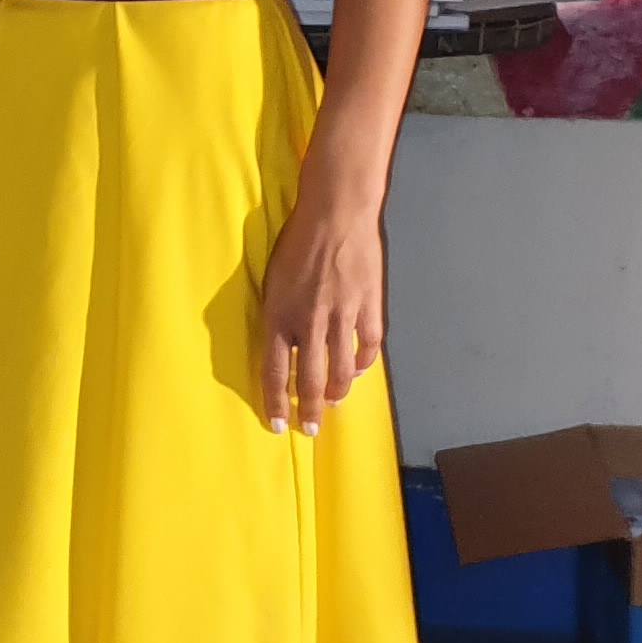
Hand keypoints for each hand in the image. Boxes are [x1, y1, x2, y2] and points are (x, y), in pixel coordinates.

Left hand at [258, 178, 383, 438]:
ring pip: (341, 370)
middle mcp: (309, 323)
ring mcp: (342, 317)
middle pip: (308, 378)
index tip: (278, 424)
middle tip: (310, 429)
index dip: (275, 402)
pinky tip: (358, 370)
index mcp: (279, 315)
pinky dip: (363, 363)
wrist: (336, 213)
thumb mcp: (273, 279)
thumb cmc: (298, 240)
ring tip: (333, 403)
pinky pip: (368, 347)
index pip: (273, 370)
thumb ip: (277, 315)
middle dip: (309, 410)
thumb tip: (282, 344)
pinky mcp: (368, 307)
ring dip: (337, 392)